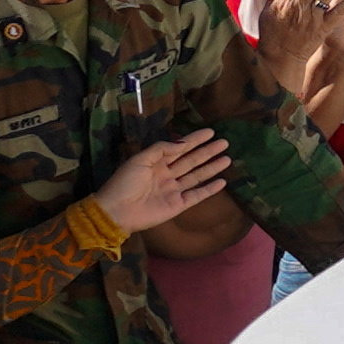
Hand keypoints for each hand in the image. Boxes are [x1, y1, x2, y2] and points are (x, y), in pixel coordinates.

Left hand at [87, 127, 228, 239]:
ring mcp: (173, 190)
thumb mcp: (139, 160)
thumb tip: (182, 143)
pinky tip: (222, 182)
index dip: (194, 140)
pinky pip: (197, 195)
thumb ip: (161, 149)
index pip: (179, 148)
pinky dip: (209, 189)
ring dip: (211, 168)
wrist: (116, 212)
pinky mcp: (178, 205)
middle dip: (207, 151)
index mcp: (156, 163)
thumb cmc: (124, 183)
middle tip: (225, 142)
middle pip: (191, 161)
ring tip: (227, 159)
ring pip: (196, 176)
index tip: (210, 132)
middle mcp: (167, 175)